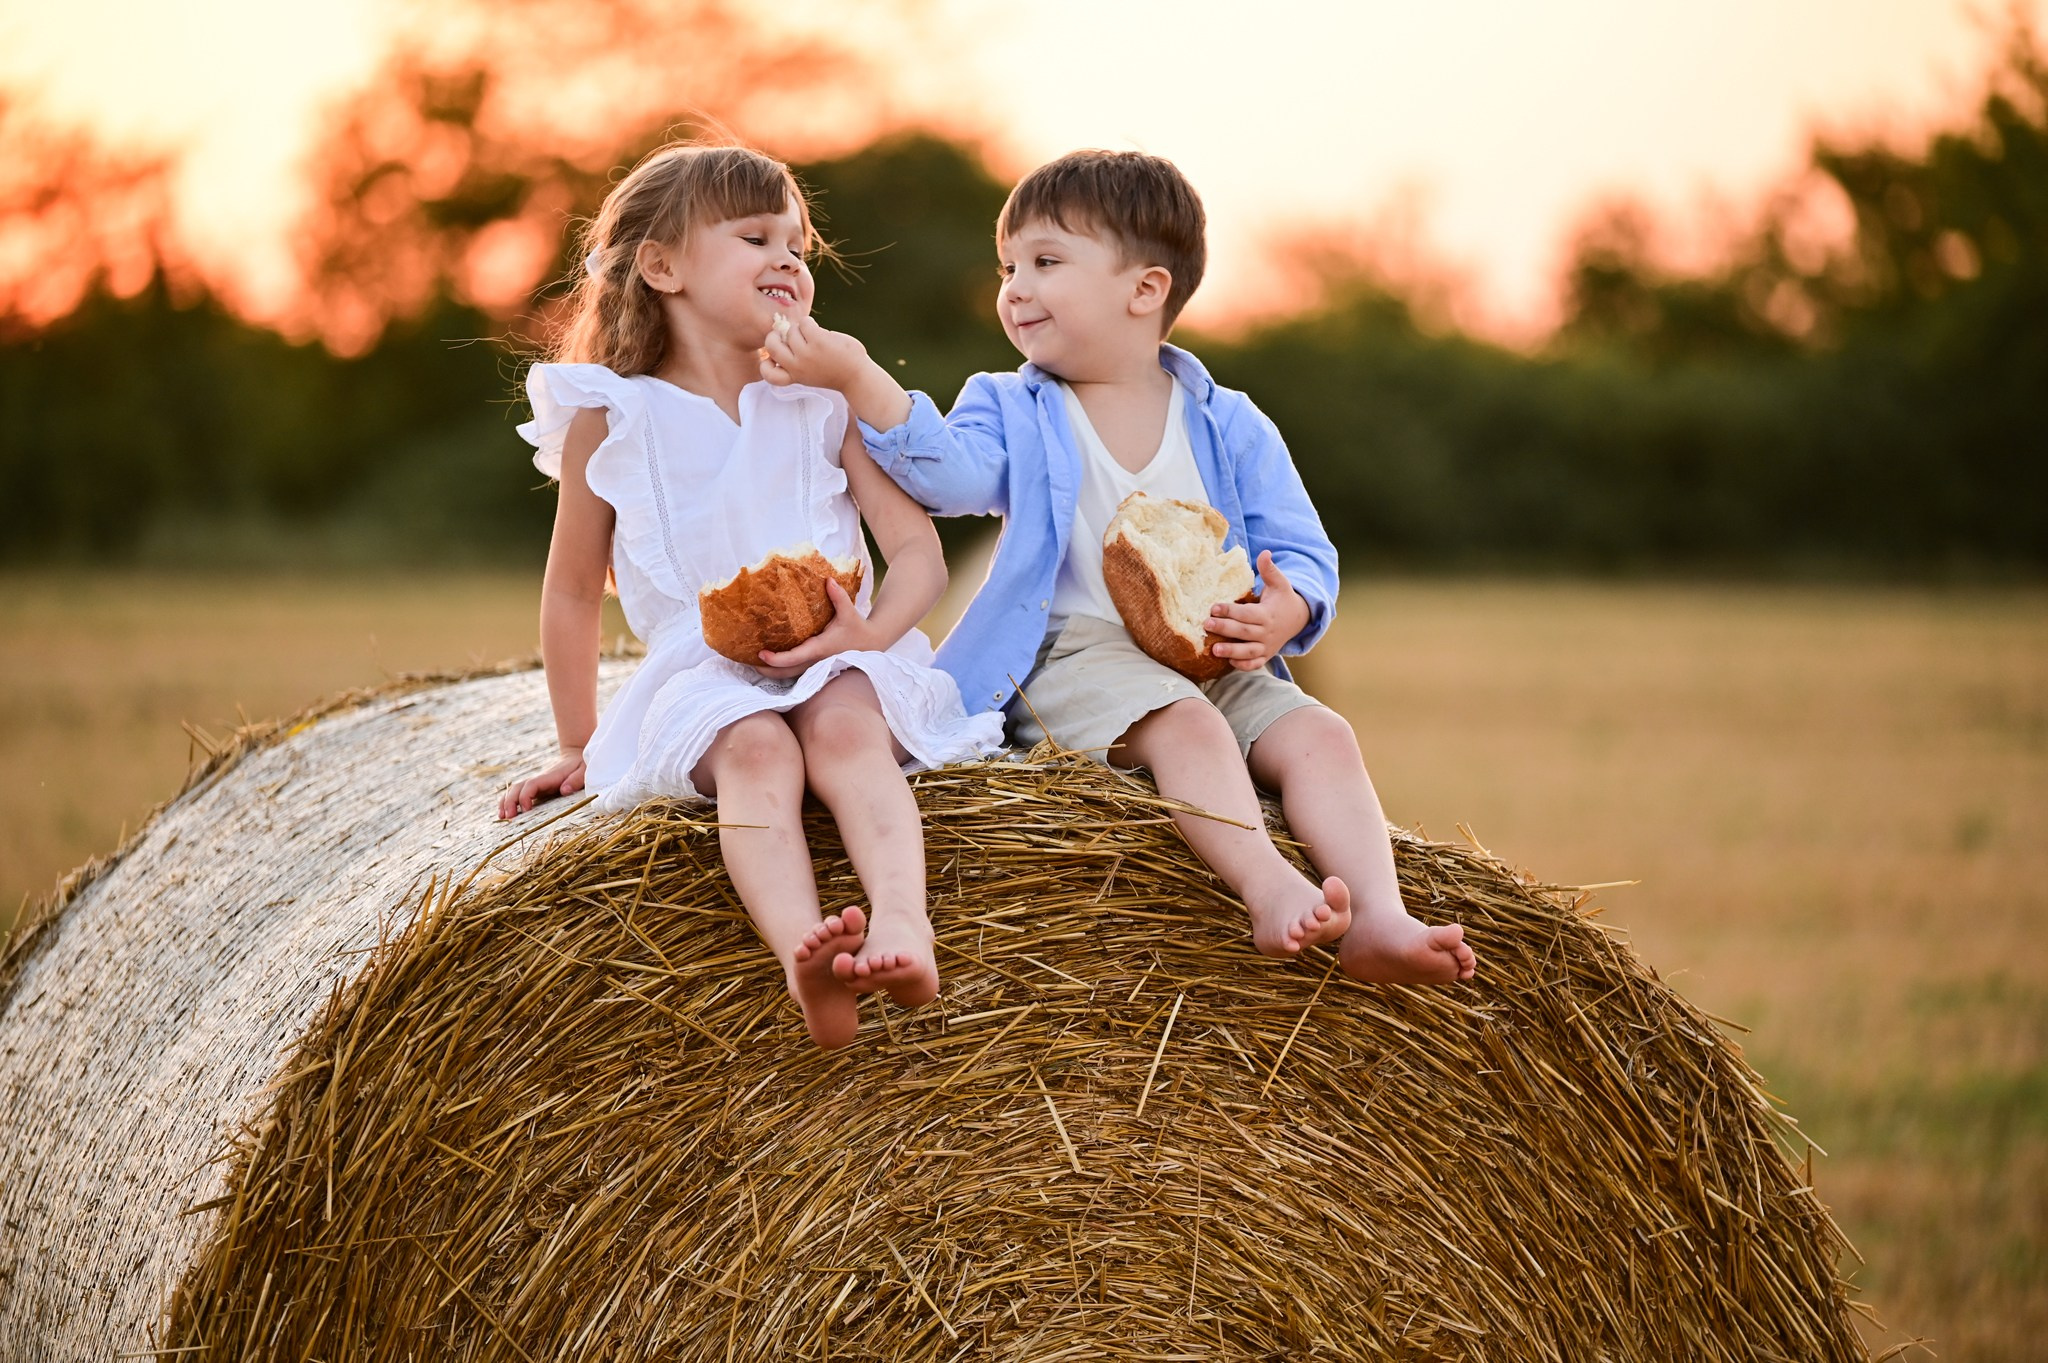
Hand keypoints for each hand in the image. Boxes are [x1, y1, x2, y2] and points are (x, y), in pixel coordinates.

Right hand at [499, 750, 586, 819]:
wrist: (576, 756)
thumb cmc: (581, 765)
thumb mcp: (584, 770)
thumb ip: (576, 779)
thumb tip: (564, 790)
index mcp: (550, 777)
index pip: (532, 784)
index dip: (525, 796)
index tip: (526, 810)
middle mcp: (539, 780)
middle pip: (518, 787)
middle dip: (510, 802)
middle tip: (508, 818)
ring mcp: (535, 784)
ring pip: (515, 790)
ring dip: (506, 802)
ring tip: (502, 817)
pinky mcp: (536, 789)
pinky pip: (519, 794)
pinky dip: (510, 802)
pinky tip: (505, 814)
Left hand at [754, 578, 882, 677]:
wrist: (871, 644)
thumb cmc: (857, 628)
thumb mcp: (849, 611)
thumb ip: (838, 596)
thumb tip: (828, 579)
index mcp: (820, 649)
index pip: (794, 658)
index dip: (776, 660)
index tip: (761, 654)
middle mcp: (816, 661)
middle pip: (786, 673)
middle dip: (766, 670)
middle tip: (748, 661)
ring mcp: (815, 667)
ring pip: (789, 676)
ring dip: (771, 672)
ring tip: (752, 664)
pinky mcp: (815, 667)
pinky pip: (794, 672)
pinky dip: (780, 670)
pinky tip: (768, 663)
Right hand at [758, 316, 874, 392]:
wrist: (857, 376)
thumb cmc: (834, 371)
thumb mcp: (810, 373)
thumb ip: (796, 360)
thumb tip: (784, 332)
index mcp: (794, 376)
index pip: (768, 374)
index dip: (766, 364)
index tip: (774, 359)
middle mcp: (797, 366)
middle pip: (772, 345)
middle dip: (775, 335)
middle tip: (788, 335)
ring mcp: (807, 354)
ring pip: (791, 331)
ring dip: (801, 328)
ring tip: (813, 335)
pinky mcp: (818, 341)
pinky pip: (805, 322)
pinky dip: (810, 322)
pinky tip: (820, 330)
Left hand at [1205, 551, 1311, 670]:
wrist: (1299, 619)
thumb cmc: (1283, 599)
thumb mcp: (1279, 583)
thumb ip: (1269, 569)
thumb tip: (1264, 552)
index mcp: (1267, 614)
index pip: (1247, 614)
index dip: (1230, 611)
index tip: (1213, 607)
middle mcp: (1267, 632)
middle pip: (1244, 632)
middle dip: (1225, 629)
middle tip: (1206, 625)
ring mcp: (1267, 646)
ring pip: (1249, 652)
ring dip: (1232, 652)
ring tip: (1214, 650)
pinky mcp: (1266, 655)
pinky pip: (1255, 664)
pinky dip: (1243, 665)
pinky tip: (1229, 661)